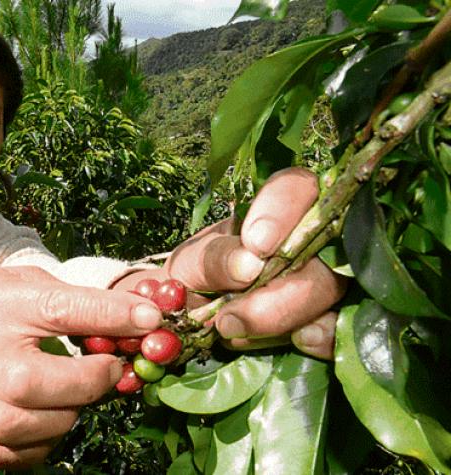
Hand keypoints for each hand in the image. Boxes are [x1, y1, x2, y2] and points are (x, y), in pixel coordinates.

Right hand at [0, 266, 161, 468]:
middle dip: (85, 382)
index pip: (61, 310)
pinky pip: (9, 453)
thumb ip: (87, 300)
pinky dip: (40, 443)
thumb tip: (146, 319)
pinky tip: (51, 418)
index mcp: (6, 307)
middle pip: (30, 383)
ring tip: (74, 396)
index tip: (150, 319)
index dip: (111, 315)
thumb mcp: (38, 283)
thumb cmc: (4, 307)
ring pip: (18, 426)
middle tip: (108, 371)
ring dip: (62, 415)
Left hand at [164, 168, 345, 358]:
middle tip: (230, 318)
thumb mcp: (190, 262)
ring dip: (290, 318)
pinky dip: (325, 339)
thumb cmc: (193, 274)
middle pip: (323, 251)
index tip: (256, 244)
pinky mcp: (330, 318)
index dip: (283, 212)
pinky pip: (344, 328)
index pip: (296, 189)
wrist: (188, 315)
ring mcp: (327, 278)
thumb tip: (249, 264)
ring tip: (236, 332)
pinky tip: (302, 343)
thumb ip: (213, 258)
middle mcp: (311, 238)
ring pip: (332, 290)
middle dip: (282, 291)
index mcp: (275, 210)